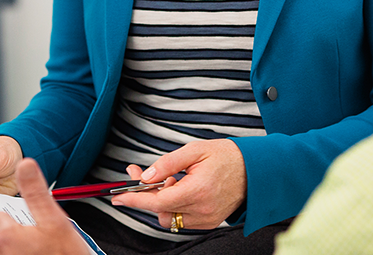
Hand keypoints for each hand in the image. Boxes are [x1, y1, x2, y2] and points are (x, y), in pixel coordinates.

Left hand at [0, 158, 92, 254]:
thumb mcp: (55, 219)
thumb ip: (36, 191)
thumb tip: (25, 163)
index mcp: (6, 236)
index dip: (16, 219)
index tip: (32, 226)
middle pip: (2, 237)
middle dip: (19, 238)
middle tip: (41, 243)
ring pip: (6, 252)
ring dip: (21, 252)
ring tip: (42, 253)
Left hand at [111, 139, 246, 230]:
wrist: (255, 170)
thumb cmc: (226, 156)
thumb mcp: (194, 150)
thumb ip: (168, 163)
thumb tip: (145, 176)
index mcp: (197, 190)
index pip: (157, 201)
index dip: (135, 199)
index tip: (117, 197)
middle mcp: (201, 210)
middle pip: (160, 211)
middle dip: (145, 195)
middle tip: (141, 175)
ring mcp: (206, 219)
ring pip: (169, 218)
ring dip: (161, 201)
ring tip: (171, 179)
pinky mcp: (209, 222)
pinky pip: (182, 220)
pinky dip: (174, 206)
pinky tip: (180, 189)